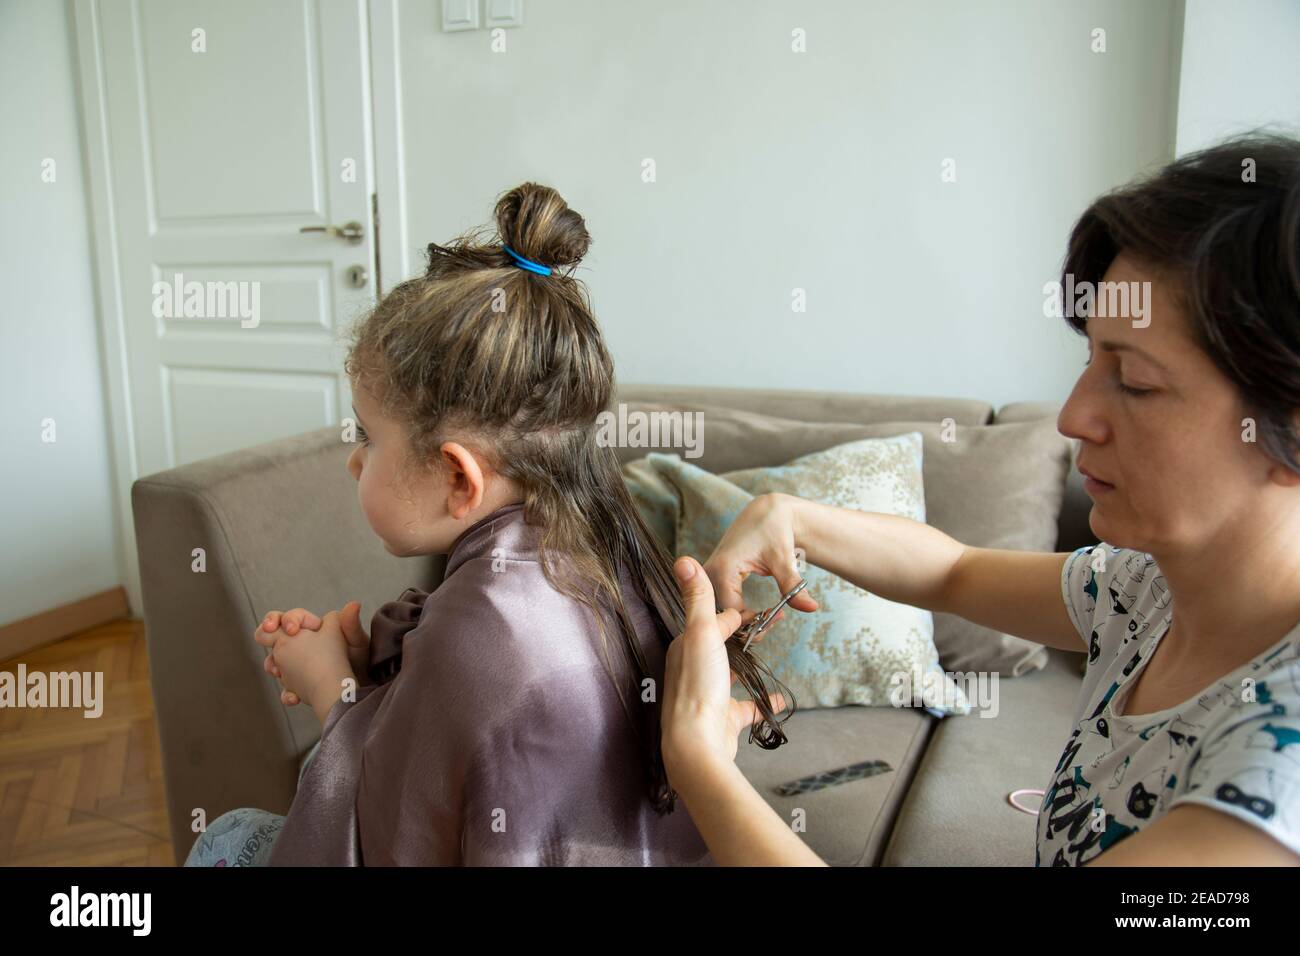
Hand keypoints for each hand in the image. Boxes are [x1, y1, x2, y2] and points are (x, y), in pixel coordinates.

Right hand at [258, 602, 370, 704]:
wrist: (364, 690)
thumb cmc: (364, 662)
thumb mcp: (358, 643)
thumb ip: (351, 626)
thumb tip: (354, 604)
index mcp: (316, 630)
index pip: (294, 618)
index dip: (289, 620)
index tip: (293, 630)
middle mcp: (303, 645)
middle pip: (276, 634)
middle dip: (266, 632)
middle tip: (266, 633)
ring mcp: (298, 665)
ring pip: (275, 661)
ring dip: (272, 665)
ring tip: (278, 671)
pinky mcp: (300, 686)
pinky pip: (286, 688)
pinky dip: (287, 694)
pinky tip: (294, 698)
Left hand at [662, 556, 786, 773]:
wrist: (697, 744)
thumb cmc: (698, 686)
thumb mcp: (700, 634)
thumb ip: (698, 598)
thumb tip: (683, 559)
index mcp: (686, 647)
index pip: (714, 622)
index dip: (739, 614)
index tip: (764, 609)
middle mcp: (694, 670)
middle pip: (723, 647)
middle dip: (747, 637)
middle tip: (775, 627)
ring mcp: (709, 696)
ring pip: (732, 676)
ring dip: (749, 668)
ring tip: (769, 659)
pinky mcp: (724, 719)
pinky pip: (746, 707)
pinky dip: (762, 703)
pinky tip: (778, 700)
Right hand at [703, 494, 818, 615]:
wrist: (766, 513)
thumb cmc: (774, 531)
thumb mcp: (783, 561)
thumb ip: (793, 587)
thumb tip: (811, 608)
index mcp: (723, 569)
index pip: (732, 612)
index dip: (754, 622)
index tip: (776, 617)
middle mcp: (709, 573)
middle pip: (723, 613)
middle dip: (747, 624)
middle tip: (772, 620)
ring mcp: (708, 574)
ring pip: (720, 610)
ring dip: (741, 619)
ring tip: (766, 615)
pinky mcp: (712, 575)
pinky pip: (720, 601)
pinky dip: (737, 610)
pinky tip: (755, 610)